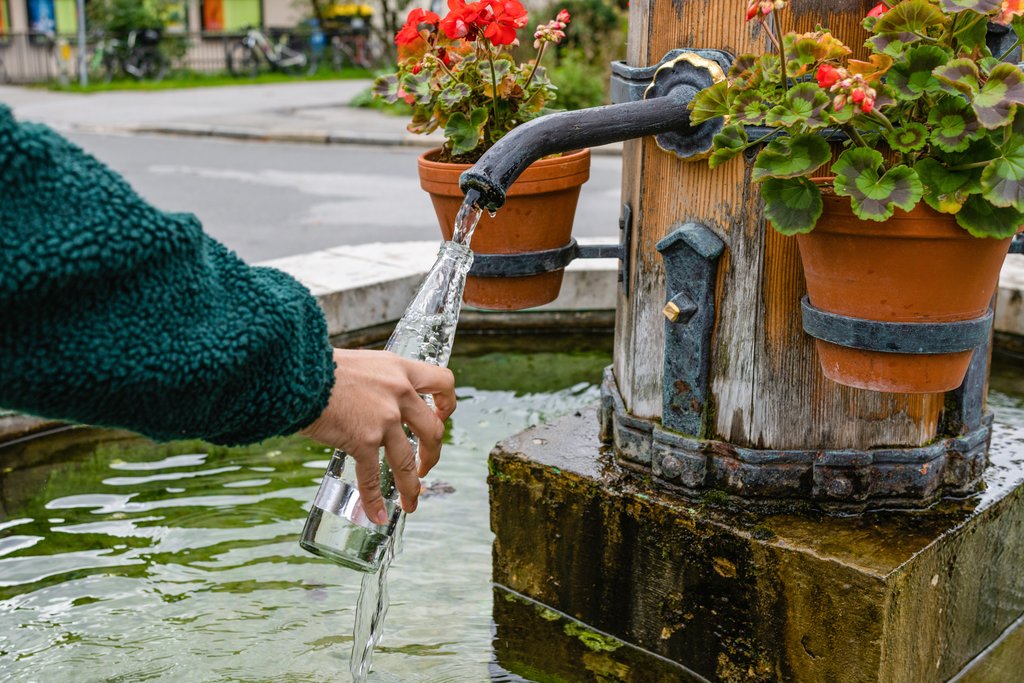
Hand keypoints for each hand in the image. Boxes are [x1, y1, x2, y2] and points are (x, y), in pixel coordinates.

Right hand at [300, 348, 456, 524]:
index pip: (443, 382)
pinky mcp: (364, 440)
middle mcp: (399, 393)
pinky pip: (371, 476)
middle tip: (425, 466)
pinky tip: (375, 514)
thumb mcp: (362, 363)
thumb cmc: (321, 367)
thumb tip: (376, 398)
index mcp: (400, 370)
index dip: (448, 403)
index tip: (442, 417)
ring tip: (411, 502)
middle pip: (433, 430)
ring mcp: (384, 419)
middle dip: (433, 454)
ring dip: (411, 486)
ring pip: (407, 461)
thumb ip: (377, 381)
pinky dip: (374, 499)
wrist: (299, 374)